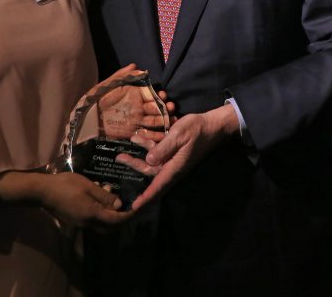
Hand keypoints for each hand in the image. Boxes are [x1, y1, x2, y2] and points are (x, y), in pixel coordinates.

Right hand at [0, 170, 131, 228]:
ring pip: (103, 227)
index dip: (128, 215)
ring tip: (118, 203)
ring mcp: (81, 225)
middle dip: (123, 220)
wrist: (42, 192)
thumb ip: (104, 197)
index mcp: (92, 214)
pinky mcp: (76, 222)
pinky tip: (103, 202)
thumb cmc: (65, 185)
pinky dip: (103, 216)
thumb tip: (119, 205)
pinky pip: (94, 223)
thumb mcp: (87, 186)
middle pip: (111, 228)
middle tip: (131, 208)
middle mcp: (87, 224)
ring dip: (113, 219)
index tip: (138, 208)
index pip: (116, 220)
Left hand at [121, 104, 238, 211]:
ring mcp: (173, 161)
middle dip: (134, 166)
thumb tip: (149, 161)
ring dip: (139, 156)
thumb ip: (163, 148)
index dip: (145, 197)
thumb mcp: (178, 135)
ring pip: (152, 163)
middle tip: (119, 157)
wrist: (212, 126)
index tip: (133, 206)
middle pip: (150, 173)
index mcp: (174, 168)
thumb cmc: (196, 130)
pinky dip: (148, 147)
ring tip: (127, 146)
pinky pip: (158, 154)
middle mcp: (172, 168)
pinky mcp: (173, 154)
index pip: (157, 187)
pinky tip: (140, 138)